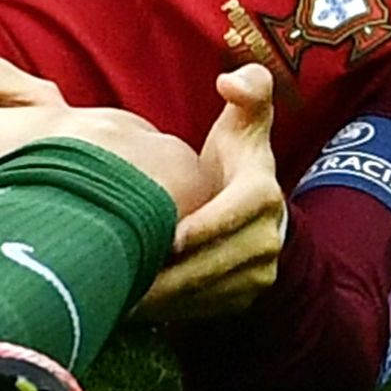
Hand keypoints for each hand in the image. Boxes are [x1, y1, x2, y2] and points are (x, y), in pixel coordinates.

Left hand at [136, 64, 284, 322]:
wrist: (255, 205)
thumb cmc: (237, 153)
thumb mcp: (245, 119)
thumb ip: (248, 90)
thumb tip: (230, 80)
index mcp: (262, 193)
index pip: (239, 212)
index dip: (208, 226)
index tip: (172, 238)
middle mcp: (267, 236)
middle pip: (219, 261)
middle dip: (175, 273)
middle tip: (128, 278)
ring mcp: (259, 270)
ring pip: (210, 291)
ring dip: (169, 298)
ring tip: (123, 297)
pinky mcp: (244, 295)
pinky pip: (206, 308)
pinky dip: (173, 310)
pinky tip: (137, 306)